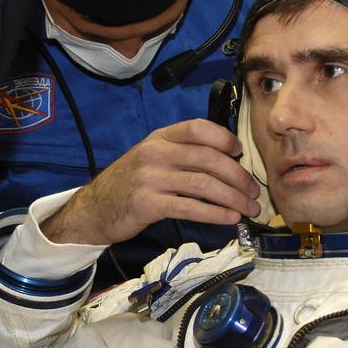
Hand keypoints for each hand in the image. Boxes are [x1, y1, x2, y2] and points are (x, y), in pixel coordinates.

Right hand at [40, 119, 260, 245]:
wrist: (94, 209)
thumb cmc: (129, 184)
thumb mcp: (151, 158)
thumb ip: (181, 154)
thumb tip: (227, 160)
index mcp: (159, 137)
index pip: (199, 128)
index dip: (225, 139)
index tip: (241, 153)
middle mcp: (155, 152)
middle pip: (208, 159)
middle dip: (238, 177)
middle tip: (253, 193)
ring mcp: (150, 178)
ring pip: (204, 184)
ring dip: (233, 198)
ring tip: (248, 210)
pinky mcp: (149, 204)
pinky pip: (190, 207)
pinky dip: (215, 213)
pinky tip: (230, 219)